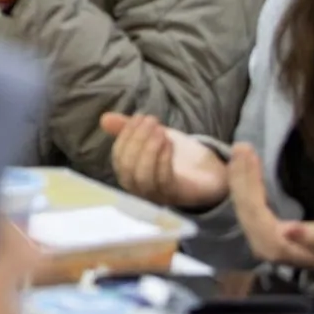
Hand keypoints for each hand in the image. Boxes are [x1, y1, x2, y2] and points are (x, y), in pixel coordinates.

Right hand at [101, 112, 228, 210]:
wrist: (209, 173)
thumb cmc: (175, 156)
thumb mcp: (151, 137)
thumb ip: (128, 129)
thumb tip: (104, 119)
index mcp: (131, 176)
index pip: (118, 159)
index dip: (125, 137)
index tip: (138, 117)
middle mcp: (141, 191)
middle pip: (128, 170)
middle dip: (136, 141)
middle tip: (151, 120)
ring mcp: (159, 196)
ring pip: (142, 177)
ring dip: (149, 149)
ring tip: (161, 130)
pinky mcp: (177, 196)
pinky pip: (163, 180)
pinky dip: (163, 158)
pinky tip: (169, 142)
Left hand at [230, 142, 313, 271]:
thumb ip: (311, 237)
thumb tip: (288, 231)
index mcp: (275, 246)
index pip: (255, 208)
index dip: (250, 180)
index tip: (250, 153)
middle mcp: (260, 245)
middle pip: (244, 205)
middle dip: (241, 174)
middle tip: (240, 145)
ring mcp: (257, 240)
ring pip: (241, 204)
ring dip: (238, 176)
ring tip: (238, 150)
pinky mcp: (258, 233)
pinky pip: (244, 206)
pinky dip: (241, 185)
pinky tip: (238, 168)